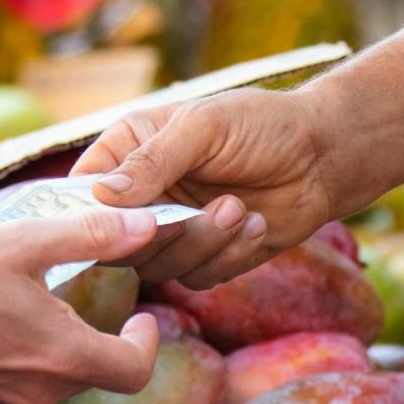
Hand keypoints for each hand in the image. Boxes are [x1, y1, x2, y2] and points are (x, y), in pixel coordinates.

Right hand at [0, 208, 164, 403]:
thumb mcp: (25, 242)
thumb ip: (94, 235)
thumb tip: (148, 225)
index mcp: (63, 357)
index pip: (135, 371)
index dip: (146, 343)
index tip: (141, 317)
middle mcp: (39, 394)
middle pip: (94, 373)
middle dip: (97, 336)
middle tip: (80, 296)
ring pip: (53, 382)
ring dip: (55, 347)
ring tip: (28, 304)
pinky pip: (15, 388)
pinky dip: (18, 360)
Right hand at [72, 87, 346, 287]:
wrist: (322, 154)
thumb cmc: (262, 124)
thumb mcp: (204, 127)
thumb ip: (153, 160)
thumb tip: (101, 195)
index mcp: (129, 153)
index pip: (82, 193)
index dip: (93, 215)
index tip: (127, 219)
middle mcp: (145, 196)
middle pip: (119, 241)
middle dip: (166, 232)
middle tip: (215, 206)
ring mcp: (175, 230)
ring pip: (158, 267)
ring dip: (204, 243)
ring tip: (241, 209)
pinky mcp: (208, 257)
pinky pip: (197, 278)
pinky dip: (229, 256)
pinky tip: (257, 224)